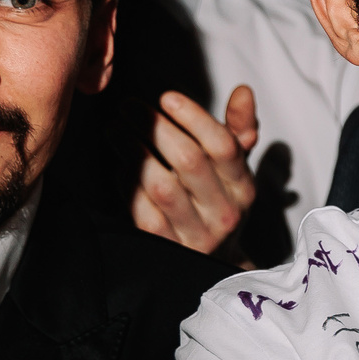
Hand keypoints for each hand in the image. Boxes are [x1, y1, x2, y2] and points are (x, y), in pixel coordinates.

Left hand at [134, 85, 259, 258]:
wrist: (215, 267)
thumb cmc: (220, 204)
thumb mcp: (237, 171)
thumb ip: (240, 130)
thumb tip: (242, 92)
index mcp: (243, 187)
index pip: (224, 146)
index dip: (194, 117)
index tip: (167, 97)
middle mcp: (224, 212)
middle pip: (189, 161)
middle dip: (155, 127)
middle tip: (129, 107)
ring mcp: (195, 233)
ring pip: (161, 184)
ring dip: (133, 151)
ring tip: (115, 129)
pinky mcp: (166, 247)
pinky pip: (141, 209)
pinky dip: (127, 183)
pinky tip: (119, 165)